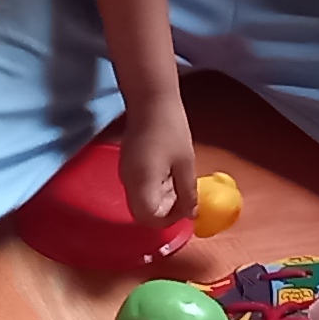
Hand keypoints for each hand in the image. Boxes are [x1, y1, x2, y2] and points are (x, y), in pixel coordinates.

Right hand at [118, 101, 199, 230]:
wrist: (151, 99)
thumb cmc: (171, 128)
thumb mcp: (185, 162)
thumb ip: (188, 192)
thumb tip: (192, 214)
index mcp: (142, 184)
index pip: (150, 218)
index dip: (170, 220)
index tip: (187, 208)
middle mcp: (129, 183)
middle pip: (143, 213)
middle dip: (166, 211)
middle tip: (185, 197)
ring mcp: (126, 174)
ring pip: (142, 201)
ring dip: (162, 199)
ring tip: (180, 181)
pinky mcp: (128, 165)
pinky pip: (140, 188)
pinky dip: (155, 188)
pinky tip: (169, 173)